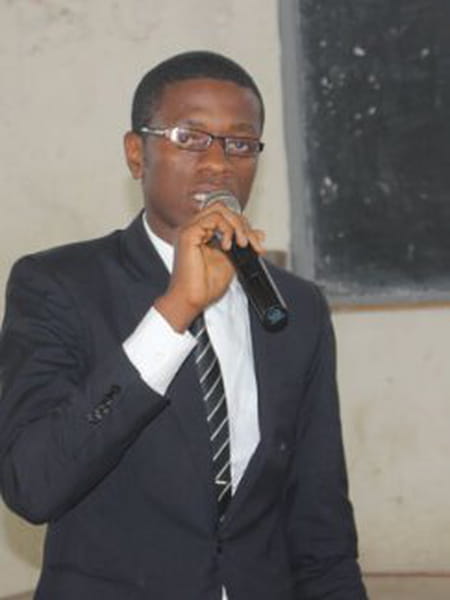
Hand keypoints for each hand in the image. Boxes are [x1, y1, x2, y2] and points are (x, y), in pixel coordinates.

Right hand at [154, 201, 264, 331]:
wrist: (192, 300)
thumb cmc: (205, 286)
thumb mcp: (232, 261)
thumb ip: (242, 245)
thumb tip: (259, 233)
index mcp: (202, 233)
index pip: (226, 216)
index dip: (244, 226)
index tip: (256, 244)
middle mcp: (194, 228)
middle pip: (224, 209)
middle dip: (243, 224)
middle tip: (251, 243)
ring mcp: (190, 229)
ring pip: (220, 210)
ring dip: (237, 226)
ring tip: (242, 244)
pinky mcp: (188, 234)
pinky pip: (214, 218)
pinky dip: (227, 229)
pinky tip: (228, 246)